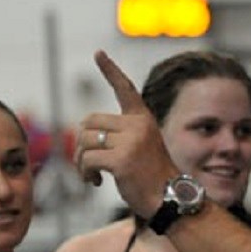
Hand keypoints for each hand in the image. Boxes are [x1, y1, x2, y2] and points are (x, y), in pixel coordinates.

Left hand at [76, 50, 178, 218]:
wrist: (169, 198)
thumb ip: (118, 134)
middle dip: (82, 143)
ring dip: (81, 161)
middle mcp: (137, 125)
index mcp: (142, 119)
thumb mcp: (138, 147)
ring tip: (92, 175)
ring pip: (84, 141)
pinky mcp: (121, 160)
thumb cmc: (151, 176)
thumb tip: (82, 133)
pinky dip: (85, 173)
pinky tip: (96, 182)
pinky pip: (87, 159)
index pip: (125, 88)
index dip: (110, 70)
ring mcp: (130, 142)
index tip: (98, 53)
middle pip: (89, 122)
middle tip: (88, 163)